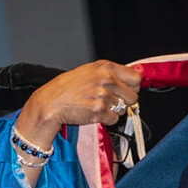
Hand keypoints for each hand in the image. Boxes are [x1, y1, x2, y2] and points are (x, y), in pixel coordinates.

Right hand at [15, 60, 141, 150]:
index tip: (127, 89)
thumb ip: (111, 74)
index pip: (136, 78)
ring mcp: (104, 95)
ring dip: (112, 110)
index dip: (132, 87)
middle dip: (123, 101)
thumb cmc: (69, 87)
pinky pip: (114, 119)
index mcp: (106, 67)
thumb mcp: (90, 71)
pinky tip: (93, 112)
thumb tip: (135, 79)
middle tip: (108, 100)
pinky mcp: (100, 110)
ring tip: (96, 104)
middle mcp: (107, 79)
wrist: (52, 102)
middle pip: (133, 97)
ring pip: (123, 109)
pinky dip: (106, 119)